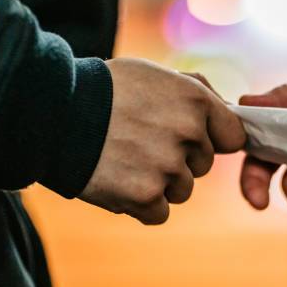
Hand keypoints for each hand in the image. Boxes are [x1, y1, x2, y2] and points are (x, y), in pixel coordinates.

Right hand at [80, 58, 244, 223]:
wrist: (53, 112)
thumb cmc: (106, 89)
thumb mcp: (156, 74)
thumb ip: (197, 91)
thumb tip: (228, 112)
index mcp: (196, 102)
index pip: (233, 136)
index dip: (213, 139)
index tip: (192, 138)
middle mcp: (188, 134)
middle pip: (202, 165)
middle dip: (179, 158)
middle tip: (141, 142)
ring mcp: (167, 168)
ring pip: (181, 190)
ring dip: (159, 182)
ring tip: (125, 159)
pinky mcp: (144, 196)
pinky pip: (159, 212)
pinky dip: (140, 204)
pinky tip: (118, 181)